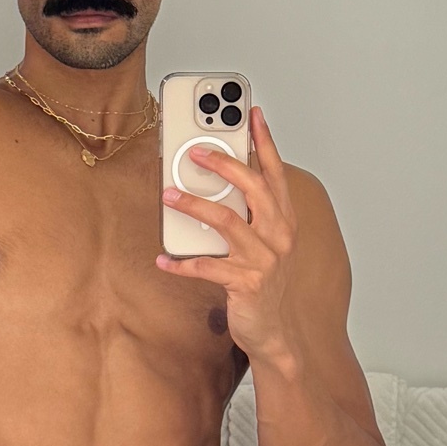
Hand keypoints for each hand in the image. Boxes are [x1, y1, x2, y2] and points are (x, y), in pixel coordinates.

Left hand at [156, 106, 298, 358]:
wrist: (273, 332)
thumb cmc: (263, 282)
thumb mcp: (262, 243)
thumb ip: (246, 213)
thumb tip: (213, 182)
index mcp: (283, 221)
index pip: (275, 172)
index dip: (264, 141)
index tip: (251, 113)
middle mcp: (278, 236)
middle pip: (253, 188)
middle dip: (224, 164)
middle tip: (196, 152)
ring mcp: (263, 260)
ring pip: (227, 221)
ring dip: (193, 205)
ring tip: (168, 195)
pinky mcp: (245, 283)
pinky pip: (206, 267)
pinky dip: (181, 262)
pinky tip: (163, 258)